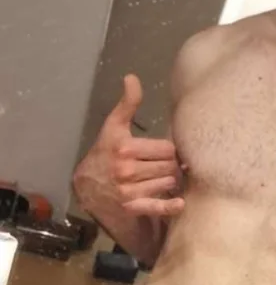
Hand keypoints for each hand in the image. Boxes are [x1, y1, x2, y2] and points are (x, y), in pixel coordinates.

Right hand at [73, 74, 185, 219]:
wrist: (87, 185)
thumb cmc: (104, 152)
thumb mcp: (113, 127)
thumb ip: (127, 104)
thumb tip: (132, 77)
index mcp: (125, 148)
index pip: (167, 149)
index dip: (169, 150)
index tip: (164, 151)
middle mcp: (126, 169)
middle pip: (170, 166)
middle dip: (170, 165)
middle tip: (164, 165)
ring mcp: (129, 190)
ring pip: (168, 183)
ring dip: (169, 181)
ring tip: (161, 178)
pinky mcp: (131, 207)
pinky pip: (158, 207)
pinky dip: (170, 206)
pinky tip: (179, 202)